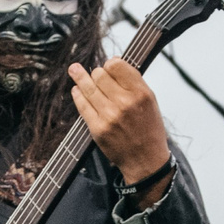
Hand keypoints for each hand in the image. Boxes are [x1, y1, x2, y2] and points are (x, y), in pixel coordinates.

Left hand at [68, 60, 170, 196]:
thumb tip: (113, 62)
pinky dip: (77, 95)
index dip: (110, 63)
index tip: (109, 66)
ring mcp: (109, 116)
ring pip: (88, 88)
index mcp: (141, 93)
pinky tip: (76, 90)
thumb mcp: (150, 101)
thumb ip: (133, 82)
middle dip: (97, 73)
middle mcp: (125, 103)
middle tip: (97, 76)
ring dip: (79, 77)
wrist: (145, 160)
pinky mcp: (97, 128)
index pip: (117, 65)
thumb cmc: (148, 128)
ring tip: (73, 69)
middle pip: (100, 75)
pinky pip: (82, 106)